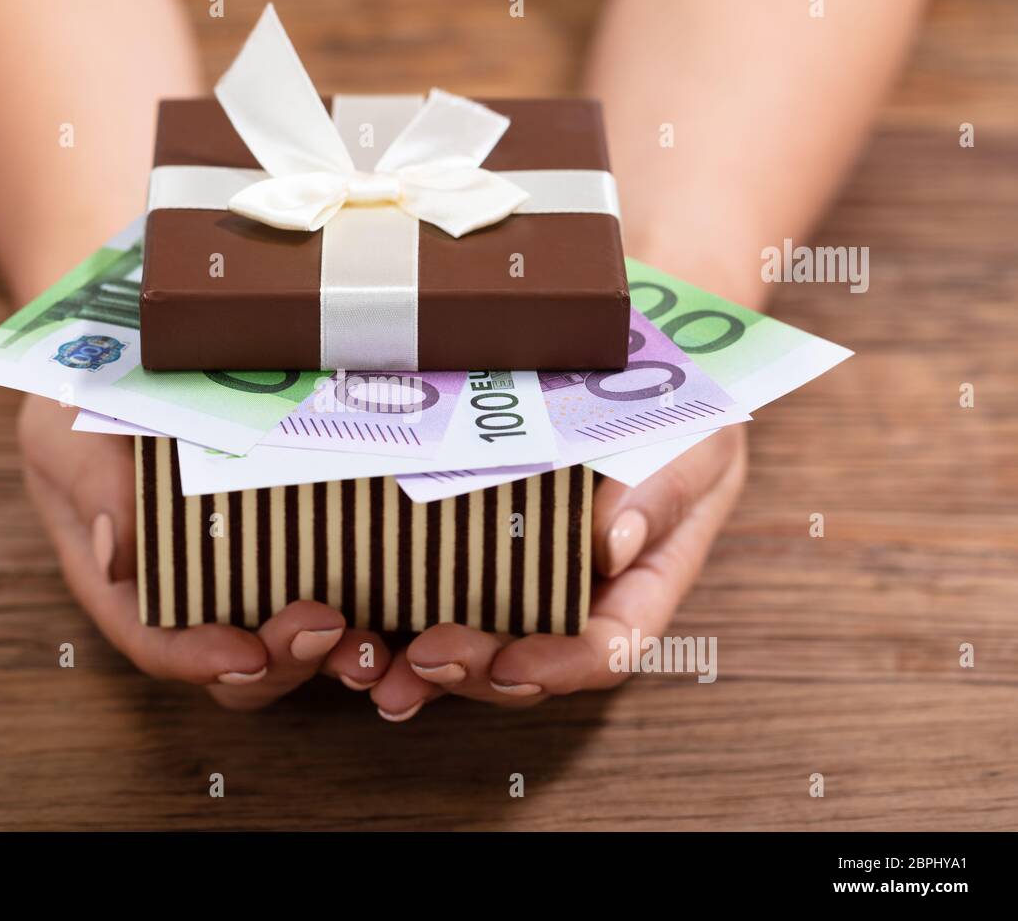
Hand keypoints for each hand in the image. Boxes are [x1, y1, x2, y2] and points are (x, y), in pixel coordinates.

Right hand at [17, 395, 391, 708]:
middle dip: (283, 661)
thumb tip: (114, 556)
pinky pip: (332, 587)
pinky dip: (366, 607)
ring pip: (291, 643)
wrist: (136, 347)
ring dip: (333, 654)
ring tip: (373, 641)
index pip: (155, 639)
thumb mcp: (67, 426)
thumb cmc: (85, 393)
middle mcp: (189, 588)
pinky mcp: (298, 539)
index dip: (198, 659)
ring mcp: (247, 570)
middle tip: (328, 627)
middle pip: (235, 662)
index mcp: (124, 576)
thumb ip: (89, 483)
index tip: (244, 655)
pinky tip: (403, 600)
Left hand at [368, 424, 748, 719]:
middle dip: (470, 671)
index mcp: (638, 583)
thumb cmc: (677, 410)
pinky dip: (385, 617)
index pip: (605, 648)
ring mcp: (515, 578)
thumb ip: (662, 490)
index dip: (558, 668)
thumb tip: (614, 545)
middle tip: (423, 659)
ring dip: (413, 663)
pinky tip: (346, 622)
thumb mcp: (692, 438)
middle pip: (524, 661)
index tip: (511, 667)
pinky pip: (425, 595)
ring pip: (466, 643)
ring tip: (364, 666)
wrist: (630, 365)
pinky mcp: (463, 549)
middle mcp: (573, 595)